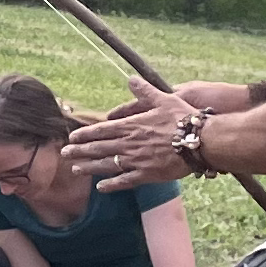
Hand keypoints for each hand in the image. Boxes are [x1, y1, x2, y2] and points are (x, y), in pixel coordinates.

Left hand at [64, 74, 193, 189]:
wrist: (201, 141)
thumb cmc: (183, 119)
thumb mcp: (163, 99)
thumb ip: (144, 91)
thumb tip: (131, 78)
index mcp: (131, 126)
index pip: (101, 130)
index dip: (85, 134)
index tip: (72, 137)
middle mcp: (129, 144)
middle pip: (98, 148)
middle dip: (79, 151)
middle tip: (64, 153)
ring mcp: (136, 160)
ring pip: (106, 165)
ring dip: (89, 167)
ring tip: (75, 169)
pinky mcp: (147, 174)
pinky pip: (124, 181)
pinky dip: (111, 185)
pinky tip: (100, 188)